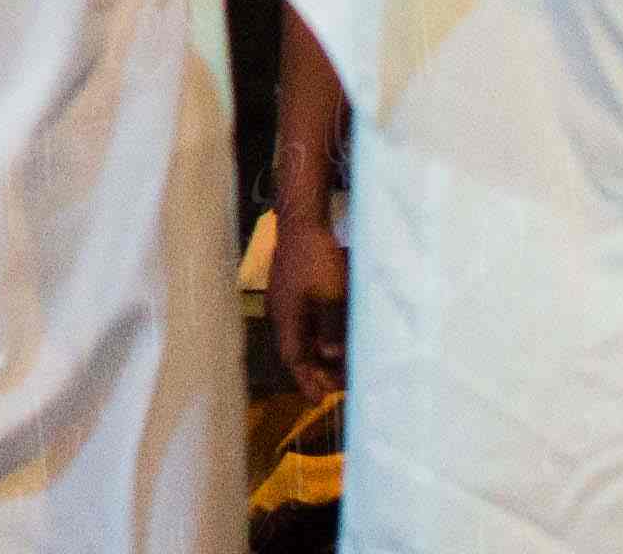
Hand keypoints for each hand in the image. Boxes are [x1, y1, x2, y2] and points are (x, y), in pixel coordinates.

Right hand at [268, 188, 348, 397]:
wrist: (302, 221)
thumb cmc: (317, 258)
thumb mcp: (332, 296)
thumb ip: (332, 329)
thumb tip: (331, 358)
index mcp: (287, 317)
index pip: (293, 359)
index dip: (307, 382)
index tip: (320, 402)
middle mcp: (281, 312)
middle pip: (296, 350)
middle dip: (316, 371)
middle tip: (339, 387)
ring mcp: (284, 299)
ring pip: (301, 336)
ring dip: (319, 354)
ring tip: (341, 367)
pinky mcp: (292, 288)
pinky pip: (304, 322)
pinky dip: (318, 336)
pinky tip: (333, 337)